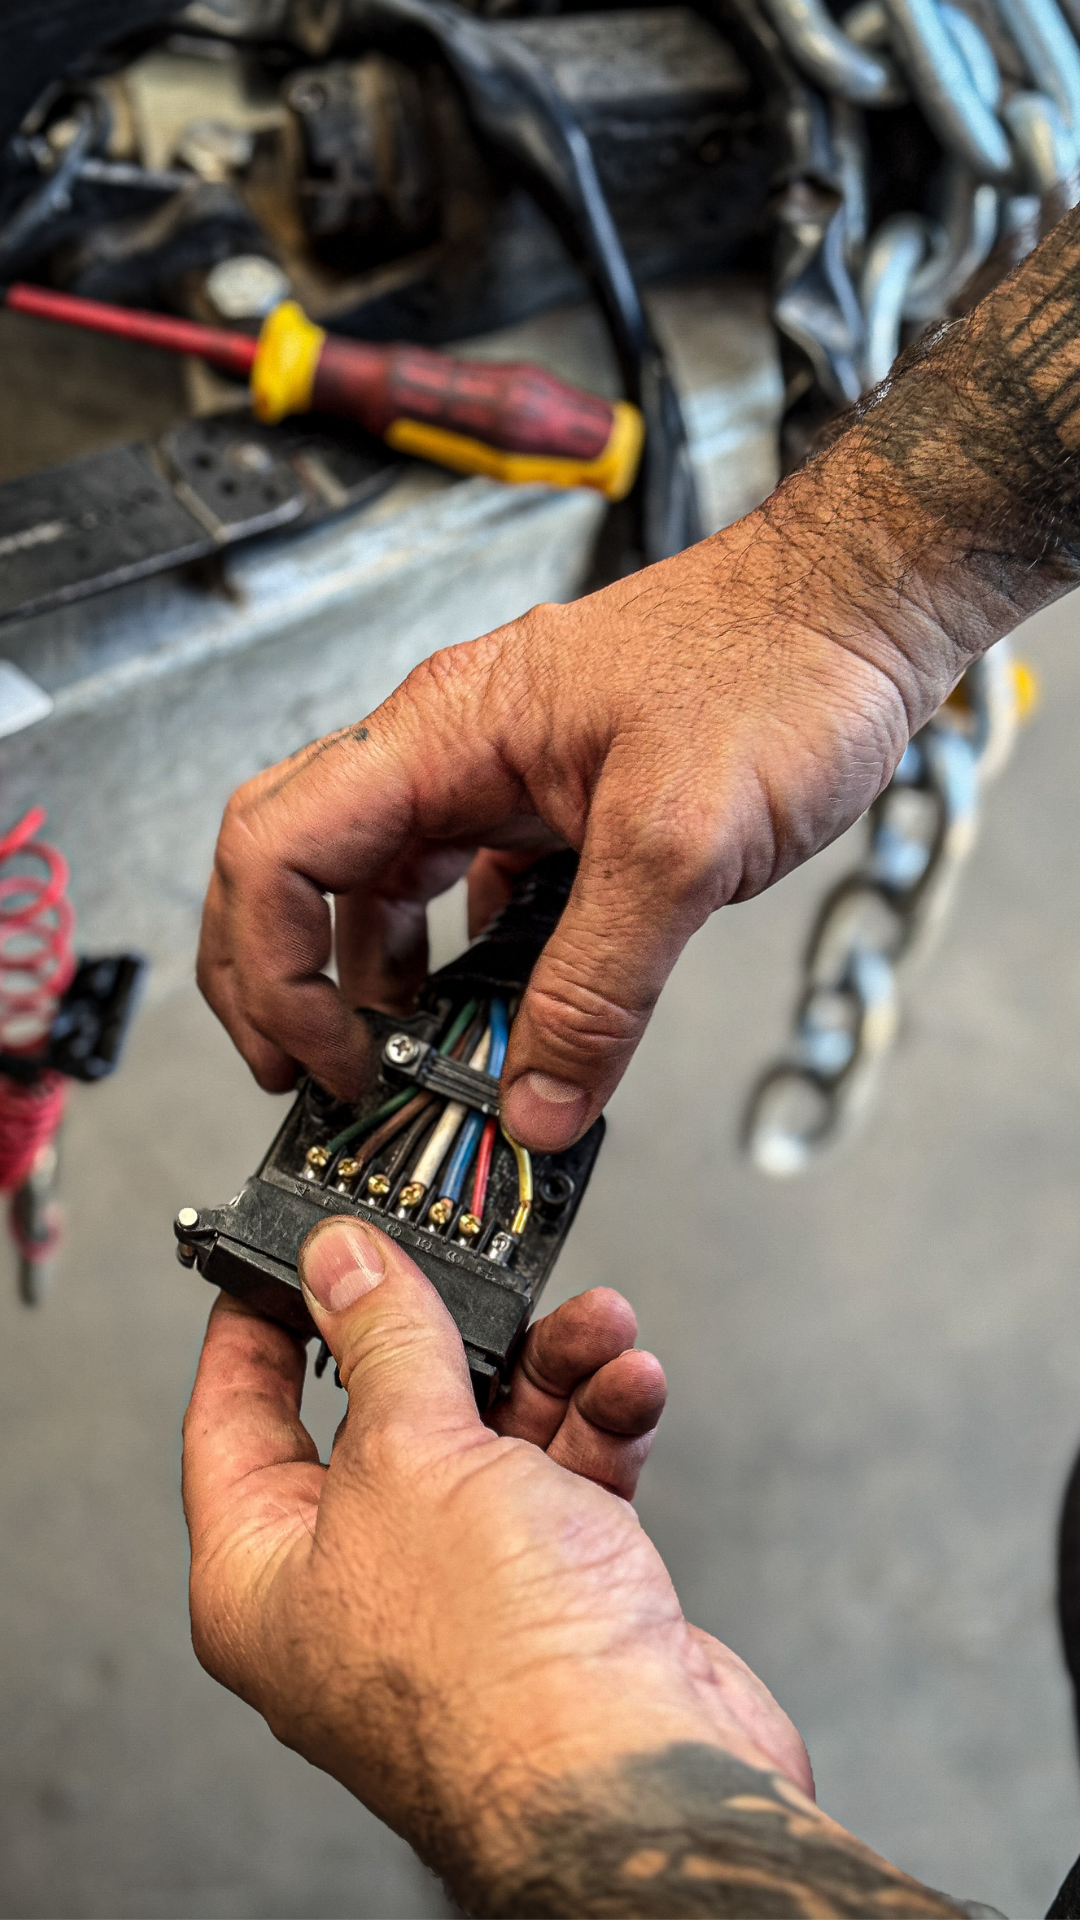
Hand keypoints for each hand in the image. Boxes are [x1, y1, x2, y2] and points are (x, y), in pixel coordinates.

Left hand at [182, 1216, 810, 1904]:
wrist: (640, 1776)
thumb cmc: (496, 1676)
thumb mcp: (413, 1457)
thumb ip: (383, 1340)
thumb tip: (341, 1263)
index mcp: (267, 1578)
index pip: (234, 1423)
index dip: (257, 1327)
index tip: (290, 1259)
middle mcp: (357, 1590)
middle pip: (386, 1418)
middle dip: (450, 1338)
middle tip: (472, 1273)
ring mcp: (459, 1594)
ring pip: (490, 1438)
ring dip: (550, 1370)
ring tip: (592, 1325)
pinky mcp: (552, 1597)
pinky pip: (564, 1480)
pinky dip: (598, 1424)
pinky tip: (627, 1384)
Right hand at [198, 200, 1079, 1151]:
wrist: (861, 609)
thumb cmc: (781, 664)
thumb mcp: (685, 842)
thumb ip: (603, 985)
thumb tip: (539, 1103)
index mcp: (444, 731)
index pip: (276, 846)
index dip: (271, 968)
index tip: (320, 1056)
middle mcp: (450, 748)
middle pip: (292, 863)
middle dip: (277, 976)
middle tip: (309, 1073)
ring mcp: (495, 774)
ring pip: (376, 884)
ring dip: (368, 980)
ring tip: (397, 1064)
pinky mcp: (549, 803)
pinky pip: (464, 891)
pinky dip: (457, 965)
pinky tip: (493, 1017)